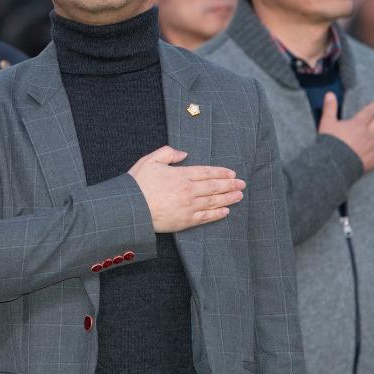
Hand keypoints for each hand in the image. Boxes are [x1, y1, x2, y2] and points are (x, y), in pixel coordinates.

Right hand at [128, 146, 244, 232]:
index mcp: (181, 174)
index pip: (207, 172)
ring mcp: (188, 206)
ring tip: (239, 195)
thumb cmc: (138, 184)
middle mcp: (188, 190)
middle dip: (230, 185)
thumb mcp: (150, 160)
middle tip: (242, 184)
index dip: (221, 172)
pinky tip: (226, 211)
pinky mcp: (185, 221)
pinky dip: (217, 214)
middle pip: (214, 186)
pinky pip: (206, 217)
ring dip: (228, 198)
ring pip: (213, 201)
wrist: (130, 208)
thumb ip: (168, 153)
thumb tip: (184, 153)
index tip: (232, 173)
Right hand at [318, 93, 373, 171]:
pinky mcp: (371, 161)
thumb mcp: (327, 122)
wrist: (335, 162)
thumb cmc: (330, 141)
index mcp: (357, 124)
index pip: (367, 113)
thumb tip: (330, 93)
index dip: (372, 108)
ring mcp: (370, 148)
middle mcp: (367, 135)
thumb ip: (330, 108)